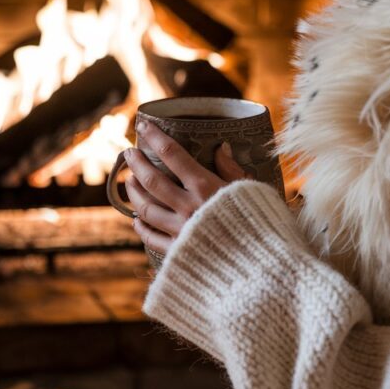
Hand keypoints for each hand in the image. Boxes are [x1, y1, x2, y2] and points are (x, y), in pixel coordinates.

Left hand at [123, 121, 249, 254]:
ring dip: (134, 192)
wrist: (259, 263)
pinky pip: (151, 238)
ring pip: (146, 208)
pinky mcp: (179, 252)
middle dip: (136, 163)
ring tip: (130, 181)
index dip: (154, 136)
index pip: (172, 154)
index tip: (142, 124)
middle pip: (152, 180)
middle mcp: (188, 206)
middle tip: (129, 153)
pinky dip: (141, 227)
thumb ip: (232, 170)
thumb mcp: (251, 190)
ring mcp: (181, 230)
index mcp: (206, 186)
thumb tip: (221, 146)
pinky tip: (137, 219)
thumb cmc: (260, 223)